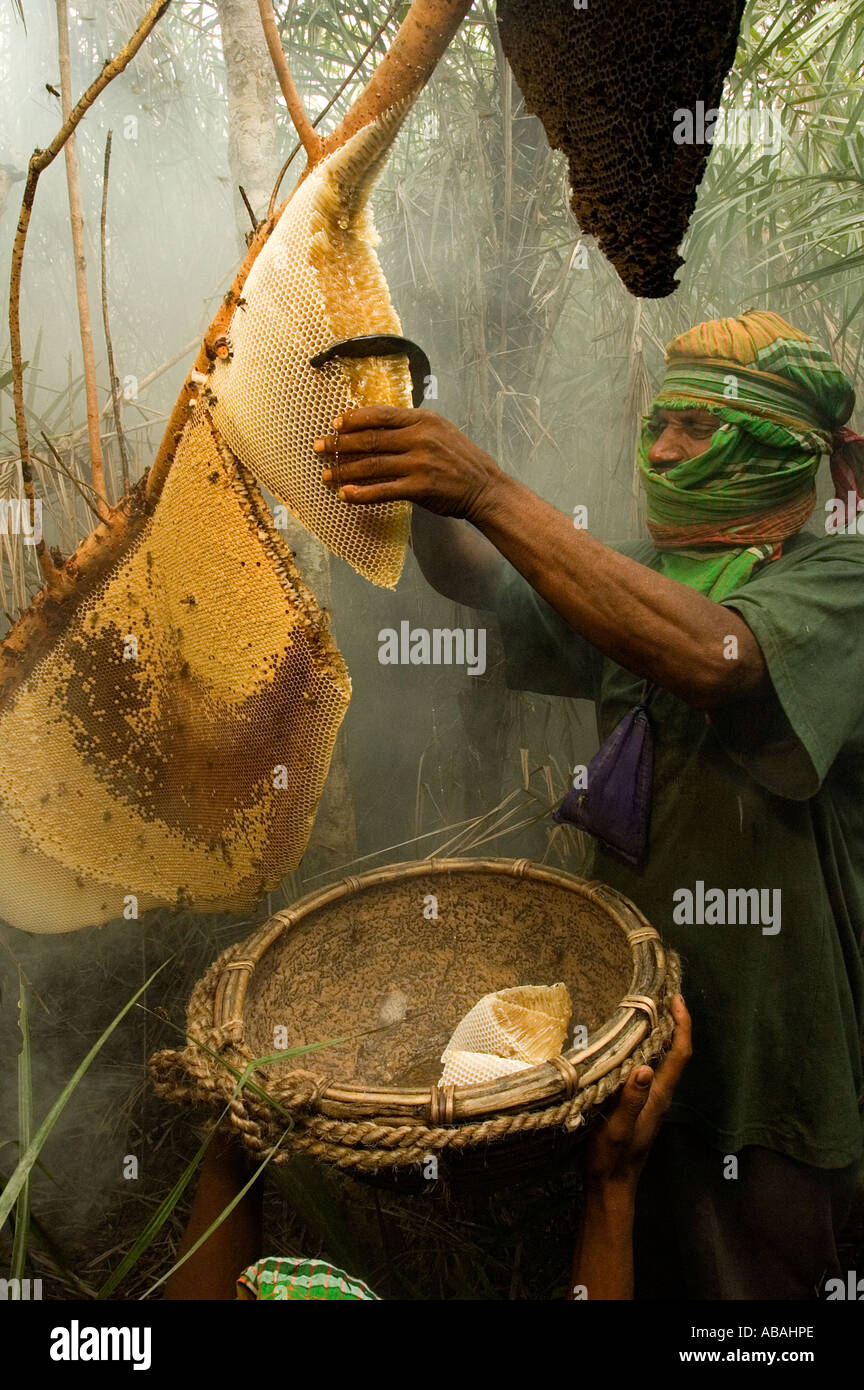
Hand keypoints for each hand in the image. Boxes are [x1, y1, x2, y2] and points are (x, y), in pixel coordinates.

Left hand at [312, 405, 504, 521]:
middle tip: (318, 448)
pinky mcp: (419, 488)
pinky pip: (383, 490)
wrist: (484, 487)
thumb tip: (375, 425)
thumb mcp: (439, 430)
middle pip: (370, 439)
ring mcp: (419, 463)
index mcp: (423, 420)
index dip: (353, 419)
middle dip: (339, 445)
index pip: (380, 415)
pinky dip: (361, 493)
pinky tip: (346, 494)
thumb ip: (410, 426)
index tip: (335, 425)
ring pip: (372, 465)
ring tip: (326, 475)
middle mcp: (420, 438)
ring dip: (344, 470)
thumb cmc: (459, 459)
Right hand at [583, 994, 691, 1189]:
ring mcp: (650, 1100)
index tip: (676, 1000)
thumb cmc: (611, 1160)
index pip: (679, 1055)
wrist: (610, 1187)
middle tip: (661, 995)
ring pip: (663, 1060)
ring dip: (661, 1034)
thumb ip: (630, 1101)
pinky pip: (650, 1069)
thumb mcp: (617, 1131)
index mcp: (657, 1097)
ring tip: (647, 1010)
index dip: (682, 1026)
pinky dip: (646, 1049)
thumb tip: (644, 1067)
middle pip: (675, 1053)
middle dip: (674, 1023)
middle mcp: (659, 1095)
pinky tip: (629, 1043)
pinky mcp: (639, 1104)